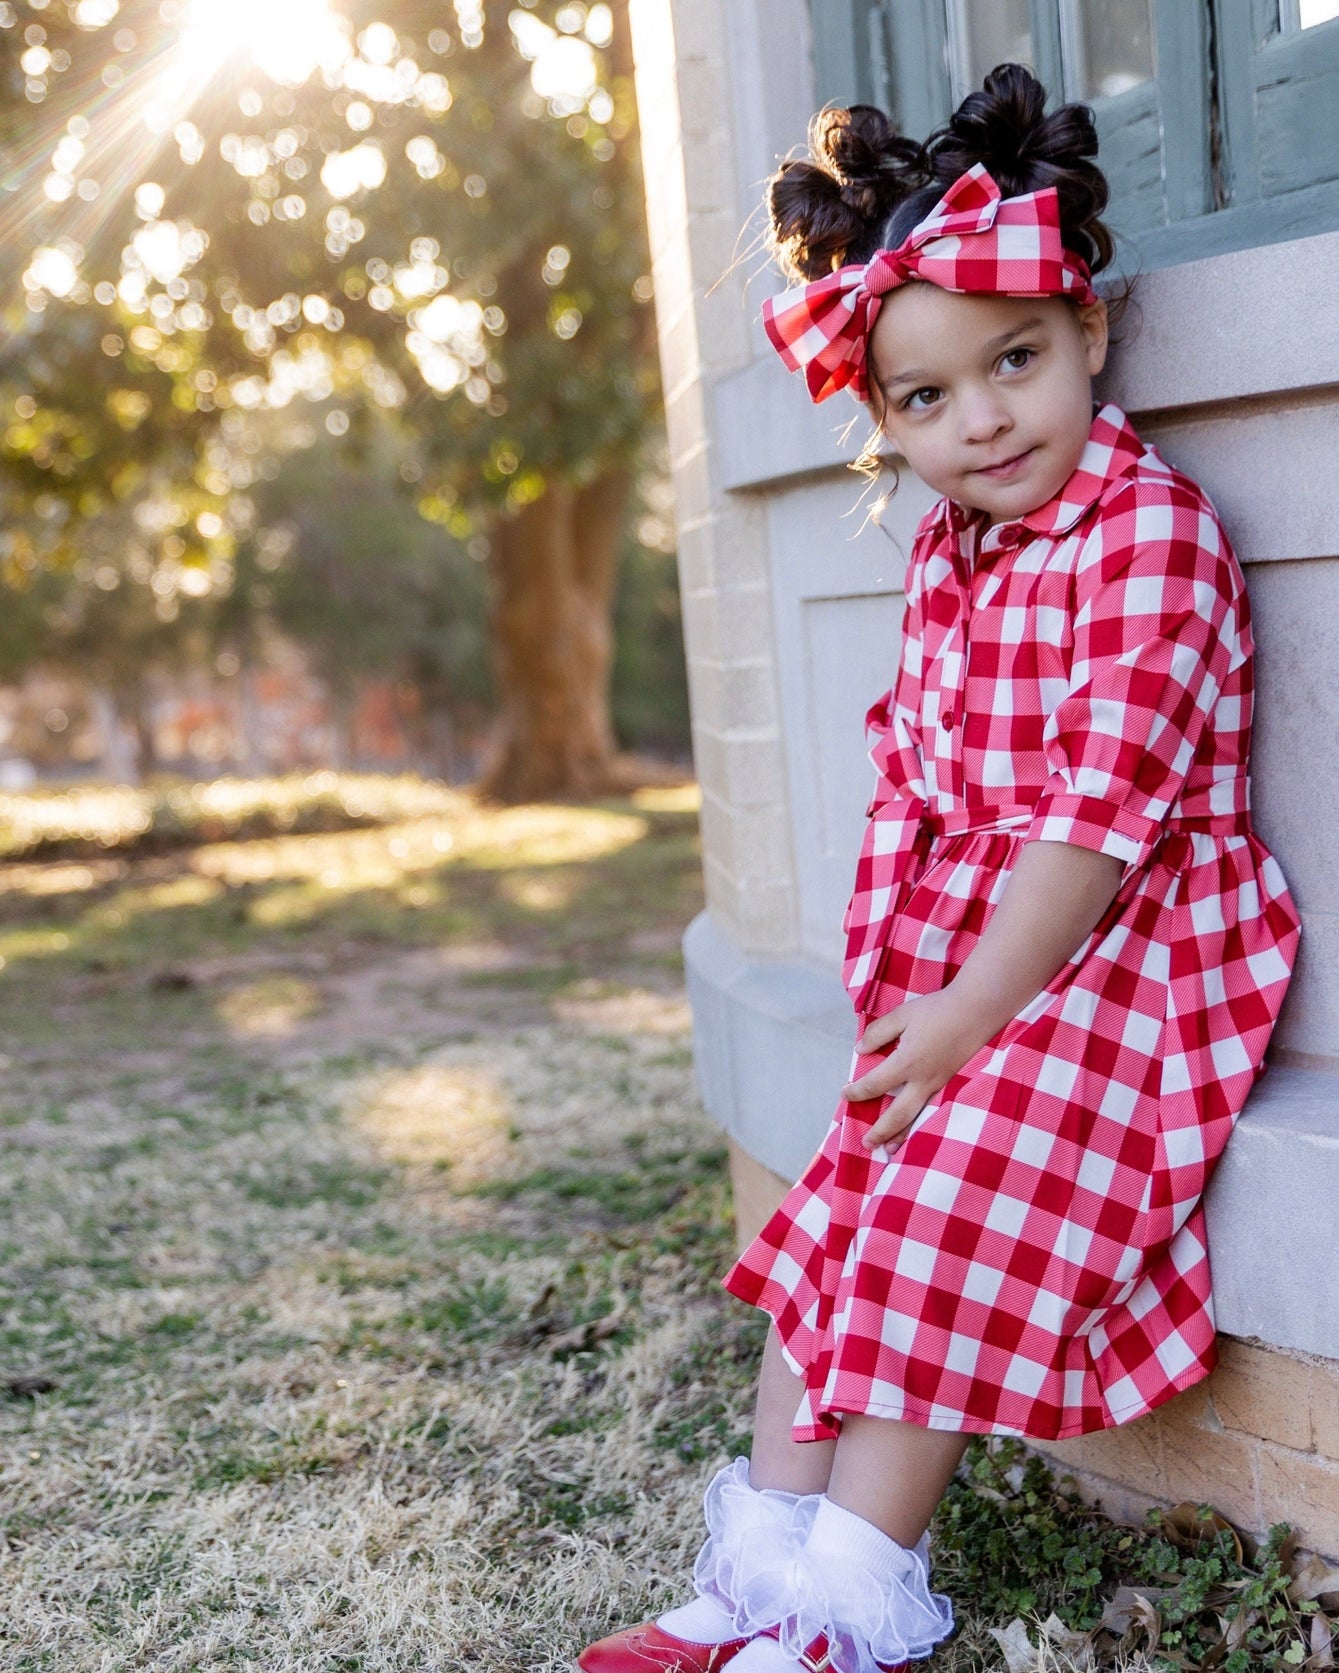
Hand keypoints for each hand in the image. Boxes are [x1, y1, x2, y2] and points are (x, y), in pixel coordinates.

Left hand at [841, 986, 992, 1152]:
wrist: (978, 1011)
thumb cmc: (938, 1010)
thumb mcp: (902, 1015)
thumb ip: (878, 1033)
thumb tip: (861, 1051)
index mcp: (906, 1063)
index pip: (874, 1085)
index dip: (857, 1092)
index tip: (845, 1094)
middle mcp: (922, 1081)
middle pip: (897, 1115)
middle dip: (881, 1131)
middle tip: (867, 1144)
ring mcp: (940, 1085)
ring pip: (918, 1117)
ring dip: (902, 1135)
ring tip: (890, 1150)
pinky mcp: (952, 1084)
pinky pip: (932, 1109)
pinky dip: (921, 1123)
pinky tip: (917, 1129)